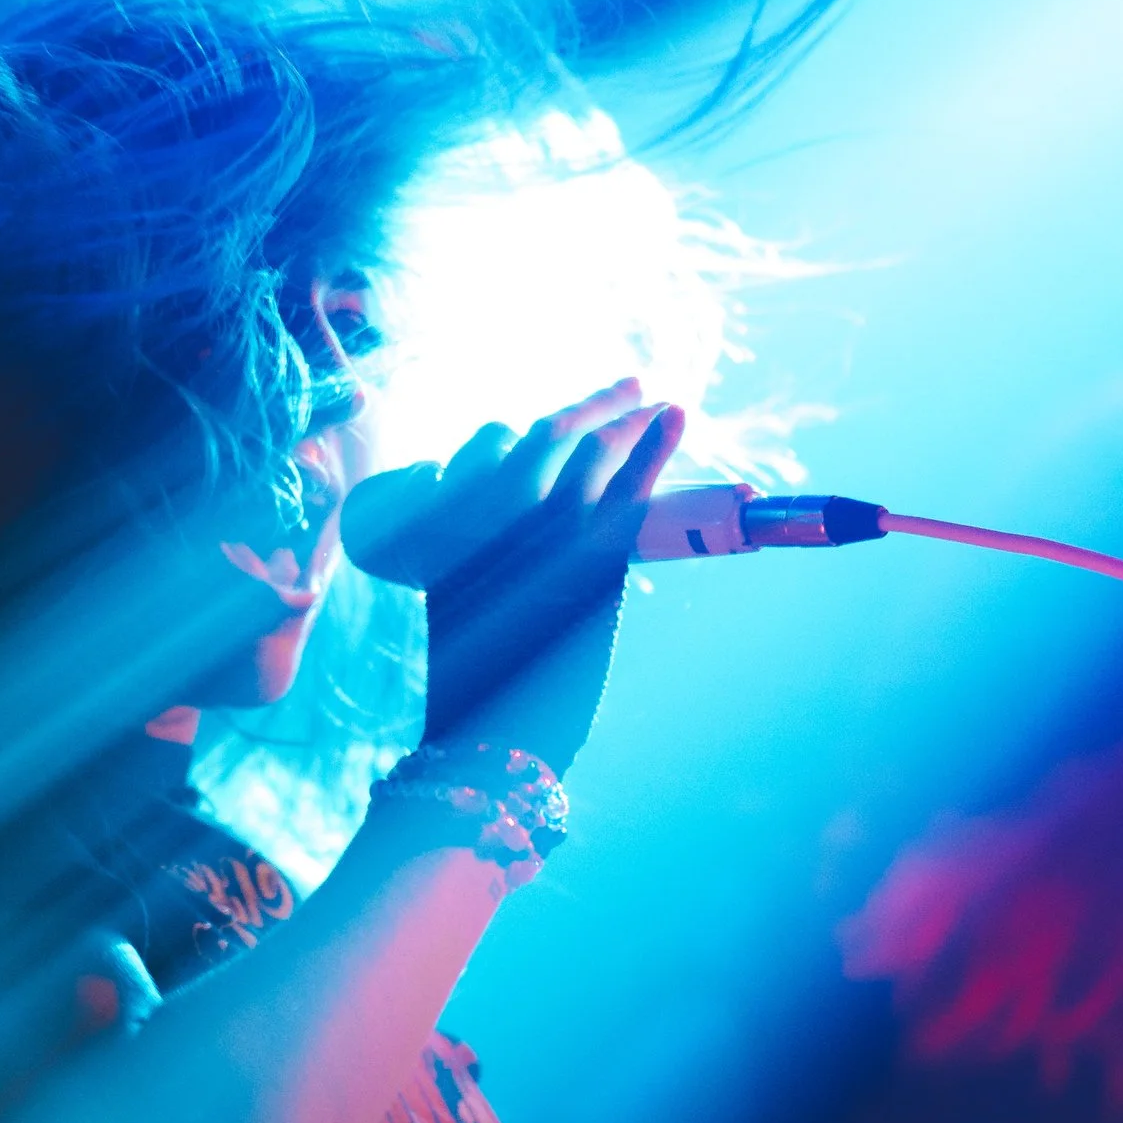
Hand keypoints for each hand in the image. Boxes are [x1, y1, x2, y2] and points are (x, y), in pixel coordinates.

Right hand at [341, 380, 683, 773]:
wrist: (494, 735)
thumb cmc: (476, 685)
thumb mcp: (464, 610)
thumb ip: (485, 562)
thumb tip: (517, 538)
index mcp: (447, 527)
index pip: (489, 447)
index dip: (530, 430)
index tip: (564, 421)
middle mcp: (489, 520)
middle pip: (544, 437)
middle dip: (591, 406)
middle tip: (627, 386)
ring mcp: (539, 537)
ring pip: (587, 452)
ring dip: (625, 416)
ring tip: (653, 397)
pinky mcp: (589, 562)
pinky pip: (626, 490)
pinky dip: (654, 448)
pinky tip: (675, 417)